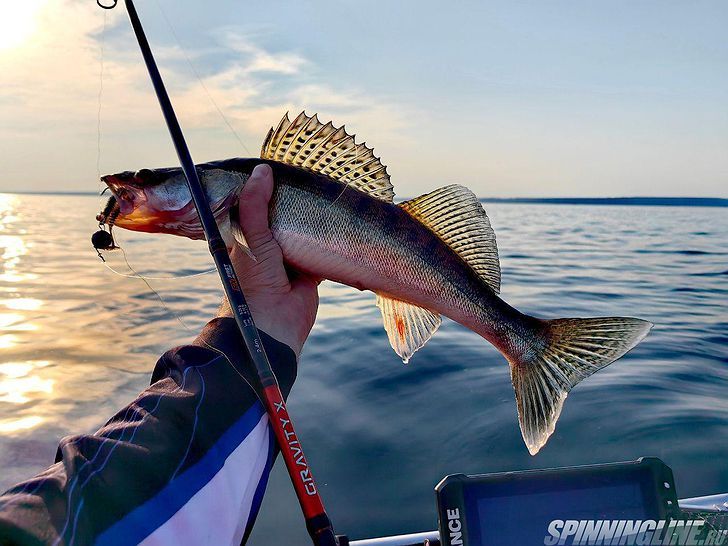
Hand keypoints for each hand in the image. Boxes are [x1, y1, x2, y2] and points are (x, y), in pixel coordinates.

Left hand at [218, 164, 318, 355]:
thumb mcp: (251, 237)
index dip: (263, 188)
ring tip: (325, 197)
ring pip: (302, 231)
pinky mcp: (309, 271)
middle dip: (292, 202)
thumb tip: (264, 170)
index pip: (253, 205)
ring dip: (312, 221)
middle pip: (281, 216)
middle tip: (309, 179)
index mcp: (245, 236)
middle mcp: (266, 245)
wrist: (273, 325)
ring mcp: (288, 259)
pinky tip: (338, 226)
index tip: (277, 168)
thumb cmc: (253, 282)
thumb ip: (254, 204)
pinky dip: (329, 242)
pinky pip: (321, 251)